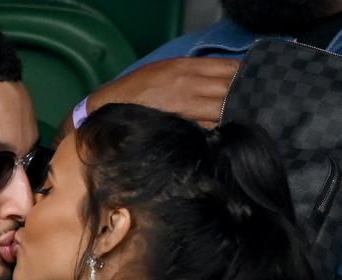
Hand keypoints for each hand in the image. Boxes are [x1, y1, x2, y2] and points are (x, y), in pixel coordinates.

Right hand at [89, 57, 239, 127]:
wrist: (108, 109)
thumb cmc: (135, 92)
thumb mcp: (164, 71)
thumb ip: (192, 73)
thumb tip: (221, 82)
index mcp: (187, 68)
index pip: (230, 69)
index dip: (245, 77)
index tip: (251, 84)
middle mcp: (190, 86)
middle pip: (232, 89)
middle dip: (244, 97)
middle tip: (251, 104)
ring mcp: (187, 108)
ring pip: (225, 110)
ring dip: (235, 115)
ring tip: (241, 120)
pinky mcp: (182, 127)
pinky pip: (210, 128)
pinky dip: (220, 129)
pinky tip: (224, 132)